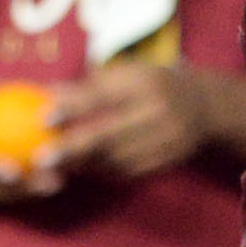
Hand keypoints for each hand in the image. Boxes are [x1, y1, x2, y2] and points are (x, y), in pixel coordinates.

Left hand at [43, 62, 242, 181]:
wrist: (204, 108)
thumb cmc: (151, 85)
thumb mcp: (128, 74)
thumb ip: (91, 85)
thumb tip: (47, 92)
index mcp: (145, 84)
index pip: (104, 97)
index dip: (73, 107)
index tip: (43, 117)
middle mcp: (158, 113)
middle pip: (109, 134)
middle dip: (73, 148)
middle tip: (41, 158)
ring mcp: (165, 141)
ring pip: (115, 159)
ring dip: (81, 165)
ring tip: (53, 167)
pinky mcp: (166, 162)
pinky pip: (127, 172)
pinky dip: (100, 172)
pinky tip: (81, 170)